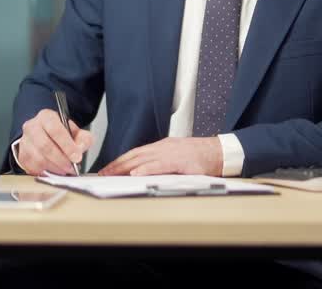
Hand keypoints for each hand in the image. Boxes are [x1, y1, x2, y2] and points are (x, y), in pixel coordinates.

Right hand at [16, 109, 92, 175]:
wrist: (46, 136)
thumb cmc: (60, 134)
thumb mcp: (76, 132)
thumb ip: (83, 139)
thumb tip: (79, 149)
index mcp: (46, 117)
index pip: (55, 130)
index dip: (67, 145)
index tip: (76, 157)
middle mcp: (32, 127)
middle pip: (45, 146)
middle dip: (61, 160)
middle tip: (71, 167)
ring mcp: (25, 142)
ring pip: (38, 159)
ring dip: (54, 168)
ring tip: (64, 170)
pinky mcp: (22, 156)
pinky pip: (33, 168)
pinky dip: (45, 173)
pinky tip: (54, 171)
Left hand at [98, 137, 222, 176]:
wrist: (219, 152)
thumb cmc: (200, 157)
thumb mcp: (177, 156)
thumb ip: (162, 162)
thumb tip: (145, 171)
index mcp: (162, 147)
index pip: (136, 152)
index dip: (120, 160)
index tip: (108, 168)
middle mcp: (163, 147)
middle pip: (135, 155)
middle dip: (117, 164)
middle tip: (102, 173)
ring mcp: (171, 153)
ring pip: (143, 158)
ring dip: (125, 167)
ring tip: (112, 173)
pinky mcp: (179, 160)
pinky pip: (159, 165)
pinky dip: (146, 169)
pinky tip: (136, 173)